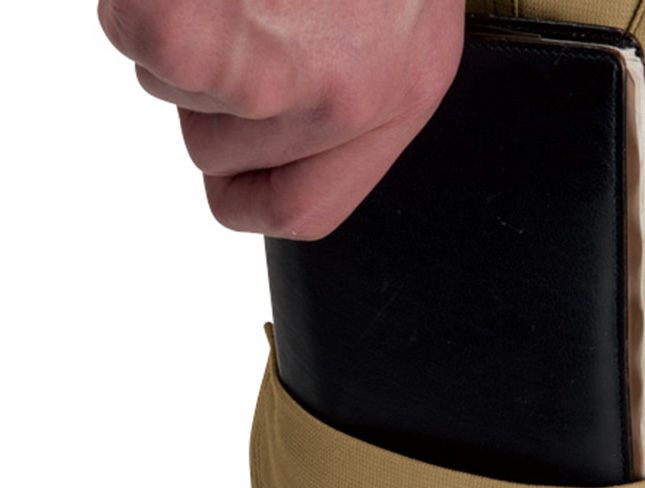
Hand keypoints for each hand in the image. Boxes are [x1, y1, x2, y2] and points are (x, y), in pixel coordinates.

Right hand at [97, 0, 464, 239]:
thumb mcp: (400, 18)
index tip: (238, 137)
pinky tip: (175, 1)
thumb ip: (340, 94)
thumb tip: (250, 133)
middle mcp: (352, 95)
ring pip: (167, 86)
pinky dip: (144, 10)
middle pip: (212, 145)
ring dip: (167, 18)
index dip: (246, 187)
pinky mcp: (208, 22)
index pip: (296, 210)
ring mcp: (295, 56)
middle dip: (200, 76)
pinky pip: (151, 35)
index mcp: (396, 103)